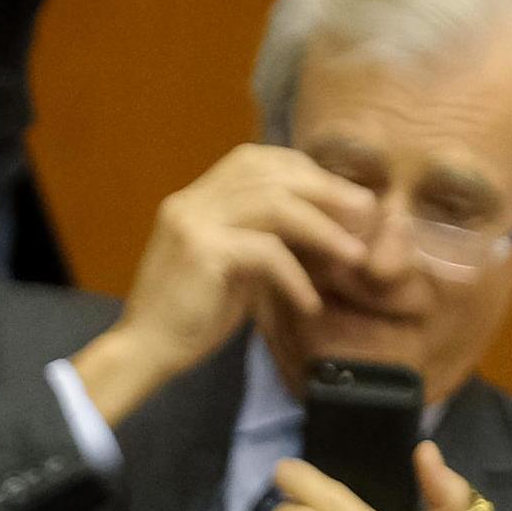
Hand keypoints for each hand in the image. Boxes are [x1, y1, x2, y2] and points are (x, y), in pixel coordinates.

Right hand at [72, 146, 372, 425]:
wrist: (145, 351)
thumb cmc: (189, 317)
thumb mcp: (233, 269)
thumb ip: (262, 242)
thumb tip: (319, 229)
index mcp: (195, 199)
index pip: (254, 159)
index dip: (303, 171)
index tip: (341, 197)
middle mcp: (191, 201)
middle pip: (270, 172)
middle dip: (325, 190)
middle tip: (366, 213)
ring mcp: (193, 223)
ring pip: (275, 205)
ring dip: (323, 229)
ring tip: (354, 255)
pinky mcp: (202, 253)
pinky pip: (265, 252)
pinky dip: (296, 276)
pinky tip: (310, 303)